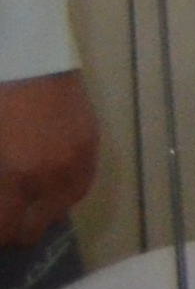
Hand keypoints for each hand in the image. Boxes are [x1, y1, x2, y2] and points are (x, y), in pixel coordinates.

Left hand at [0, 72, 91, 246]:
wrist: (33, 59)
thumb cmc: (0, 103)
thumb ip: (0, 183)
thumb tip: (3, 200)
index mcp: (18, 177)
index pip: (7, 228)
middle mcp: (53, 177)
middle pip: (36, 227)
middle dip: (16, 229)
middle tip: (6, 219)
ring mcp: (77, 160)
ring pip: (62, 207)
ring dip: (42, 211)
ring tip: (27, 202)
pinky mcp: (91, 143)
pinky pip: (80, 181)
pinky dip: (63, 189)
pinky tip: (48, 180)